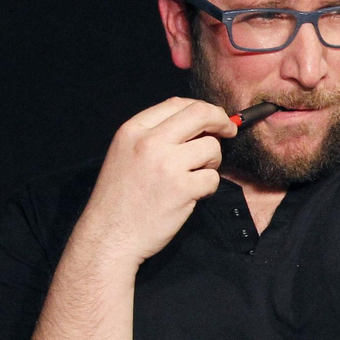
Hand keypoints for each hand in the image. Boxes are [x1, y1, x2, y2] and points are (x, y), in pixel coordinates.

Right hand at [76, 98, 234, 268]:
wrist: (109, 236)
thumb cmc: (121, 199)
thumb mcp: (126, 154)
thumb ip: (155, 135)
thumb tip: (197, 124)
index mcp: (133, 130)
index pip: (177, 103)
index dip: (202, 109)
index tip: (214, 119)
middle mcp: (149, 141)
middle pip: (200, 114)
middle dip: (221, 121)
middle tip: (229, 131)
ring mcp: (166, 164)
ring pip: (212, 147)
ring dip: (212, 163)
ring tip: (194, 177)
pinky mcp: (182, 188)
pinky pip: (213, 178)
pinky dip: (208, 188)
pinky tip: (191, 196)